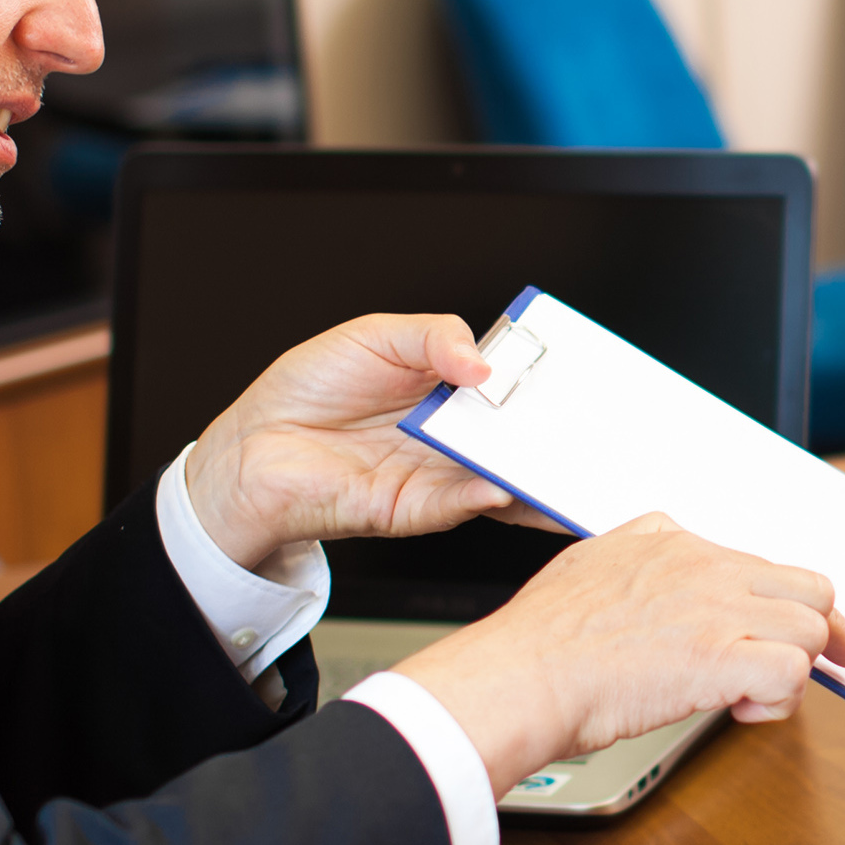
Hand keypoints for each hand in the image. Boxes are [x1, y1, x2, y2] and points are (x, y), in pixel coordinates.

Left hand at [182, 313, 557, 568]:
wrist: (253, 446)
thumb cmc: (306, 389)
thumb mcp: (374, 336)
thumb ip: (434, 338)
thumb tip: (484, 364)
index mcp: (447, 389)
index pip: (510, 389)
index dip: (544, 386)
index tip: (578, 380)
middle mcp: (451, 435)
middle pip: (517, 437)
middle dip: (555, 435)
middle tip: (591, 427)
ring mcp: (438, 474)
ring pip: (502, 477)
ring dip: (535, 475)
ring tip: (566, 466)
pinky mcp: (416, 509)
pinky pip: (460, 504)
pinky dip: (485, 496)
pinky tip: (501, 485)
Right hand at [400, 513, 844, 790]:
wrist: (521, 676)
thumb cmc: (543, 640)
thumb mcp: (591, 559)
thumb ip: (637, 545)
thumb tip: (660, 539)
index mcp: (677, 544)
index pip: (767, 566)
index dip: (792, 608)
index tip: (815, 635)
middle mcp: (706, 568)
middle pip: (812, 589)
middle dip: (823, 635)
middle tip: (828, 669)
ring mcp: (716, 610)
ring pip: (812, 629)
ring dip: (794, 671)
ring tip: (749, 696)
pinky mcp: (720, 658)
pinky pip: (792, 672)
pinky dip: (781, 701)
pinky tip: (743, 711)